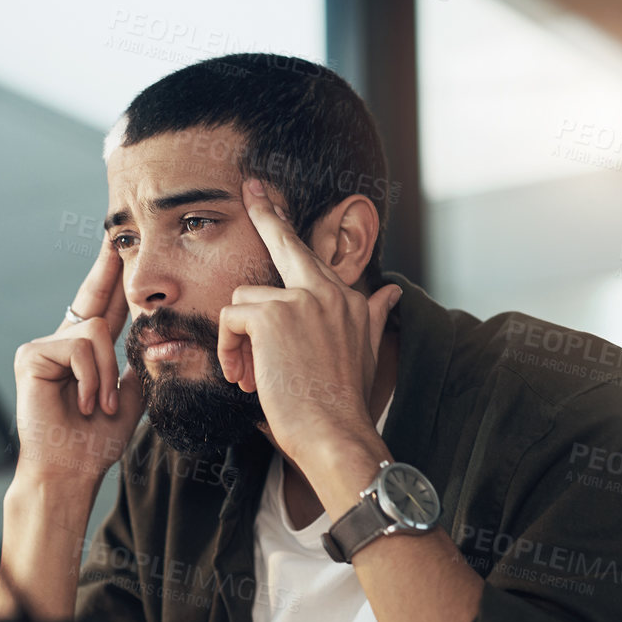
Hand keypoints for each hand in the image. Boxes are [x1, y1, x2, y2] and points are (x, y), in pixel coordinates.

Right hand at [9, 229, 145, 489]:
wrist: (69, 470)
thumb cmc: (94, 442)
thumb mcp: (128, 398)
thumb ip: (136, 365)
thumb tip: (155, 335)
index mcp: (84, 353)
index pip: (103, 307)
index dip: (113, 277)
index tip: (122, 248)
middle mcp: (61, 343)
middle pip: (92, 295)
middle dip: (107, 266)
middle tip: (119, 233)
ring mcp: (43, 346)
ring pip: (95, 331)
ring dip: (106, 374)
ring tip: (98, 405)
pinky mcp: (31, 354)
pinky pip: (79, 347)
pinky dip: (90, 379)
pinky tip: (82, 404)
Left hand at [218, 177, 402, 470]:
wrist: (336, 433)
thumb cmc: (343, 403)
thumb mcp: (364, 353)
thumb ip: (372, 316)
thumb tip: (392, 292)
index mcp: (347, 300)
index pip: (311, 256)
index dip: (285, 227)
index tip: (267, 197)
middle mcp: (327, 292)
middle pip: (286, 242)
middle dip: (266, 212)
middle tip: (250, 188)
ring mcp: (301, 300)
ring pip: (245, 301)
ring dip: (239, 341)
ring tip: (251, 376)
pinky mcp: (272, 317)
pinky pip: (232, 319)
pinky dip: (229, 349)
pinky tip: (244, 377)